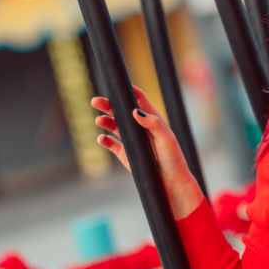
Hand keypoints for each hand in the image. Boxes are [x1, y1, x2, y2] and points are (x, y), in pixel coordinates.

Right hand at [91, 87, 202, 217]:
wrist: (171, 184)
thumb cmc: (173, 159)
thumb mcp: (166, 139)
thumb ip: (153, 124)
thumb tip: (134, 111)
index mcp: (152, 120)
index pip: (139, 99)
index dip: (128, 90)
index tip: (116, 84)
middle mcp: (140, 128)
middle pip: (121, 111)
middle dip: (108, 105)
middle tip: (96, 101)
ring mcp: (132, 141)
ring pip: (114, 126)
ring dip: (105, 121)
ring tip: (99, 120)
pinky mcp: (125, 155)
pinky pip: (111, 144)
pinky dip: (104, 140)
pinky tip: (101, 139)